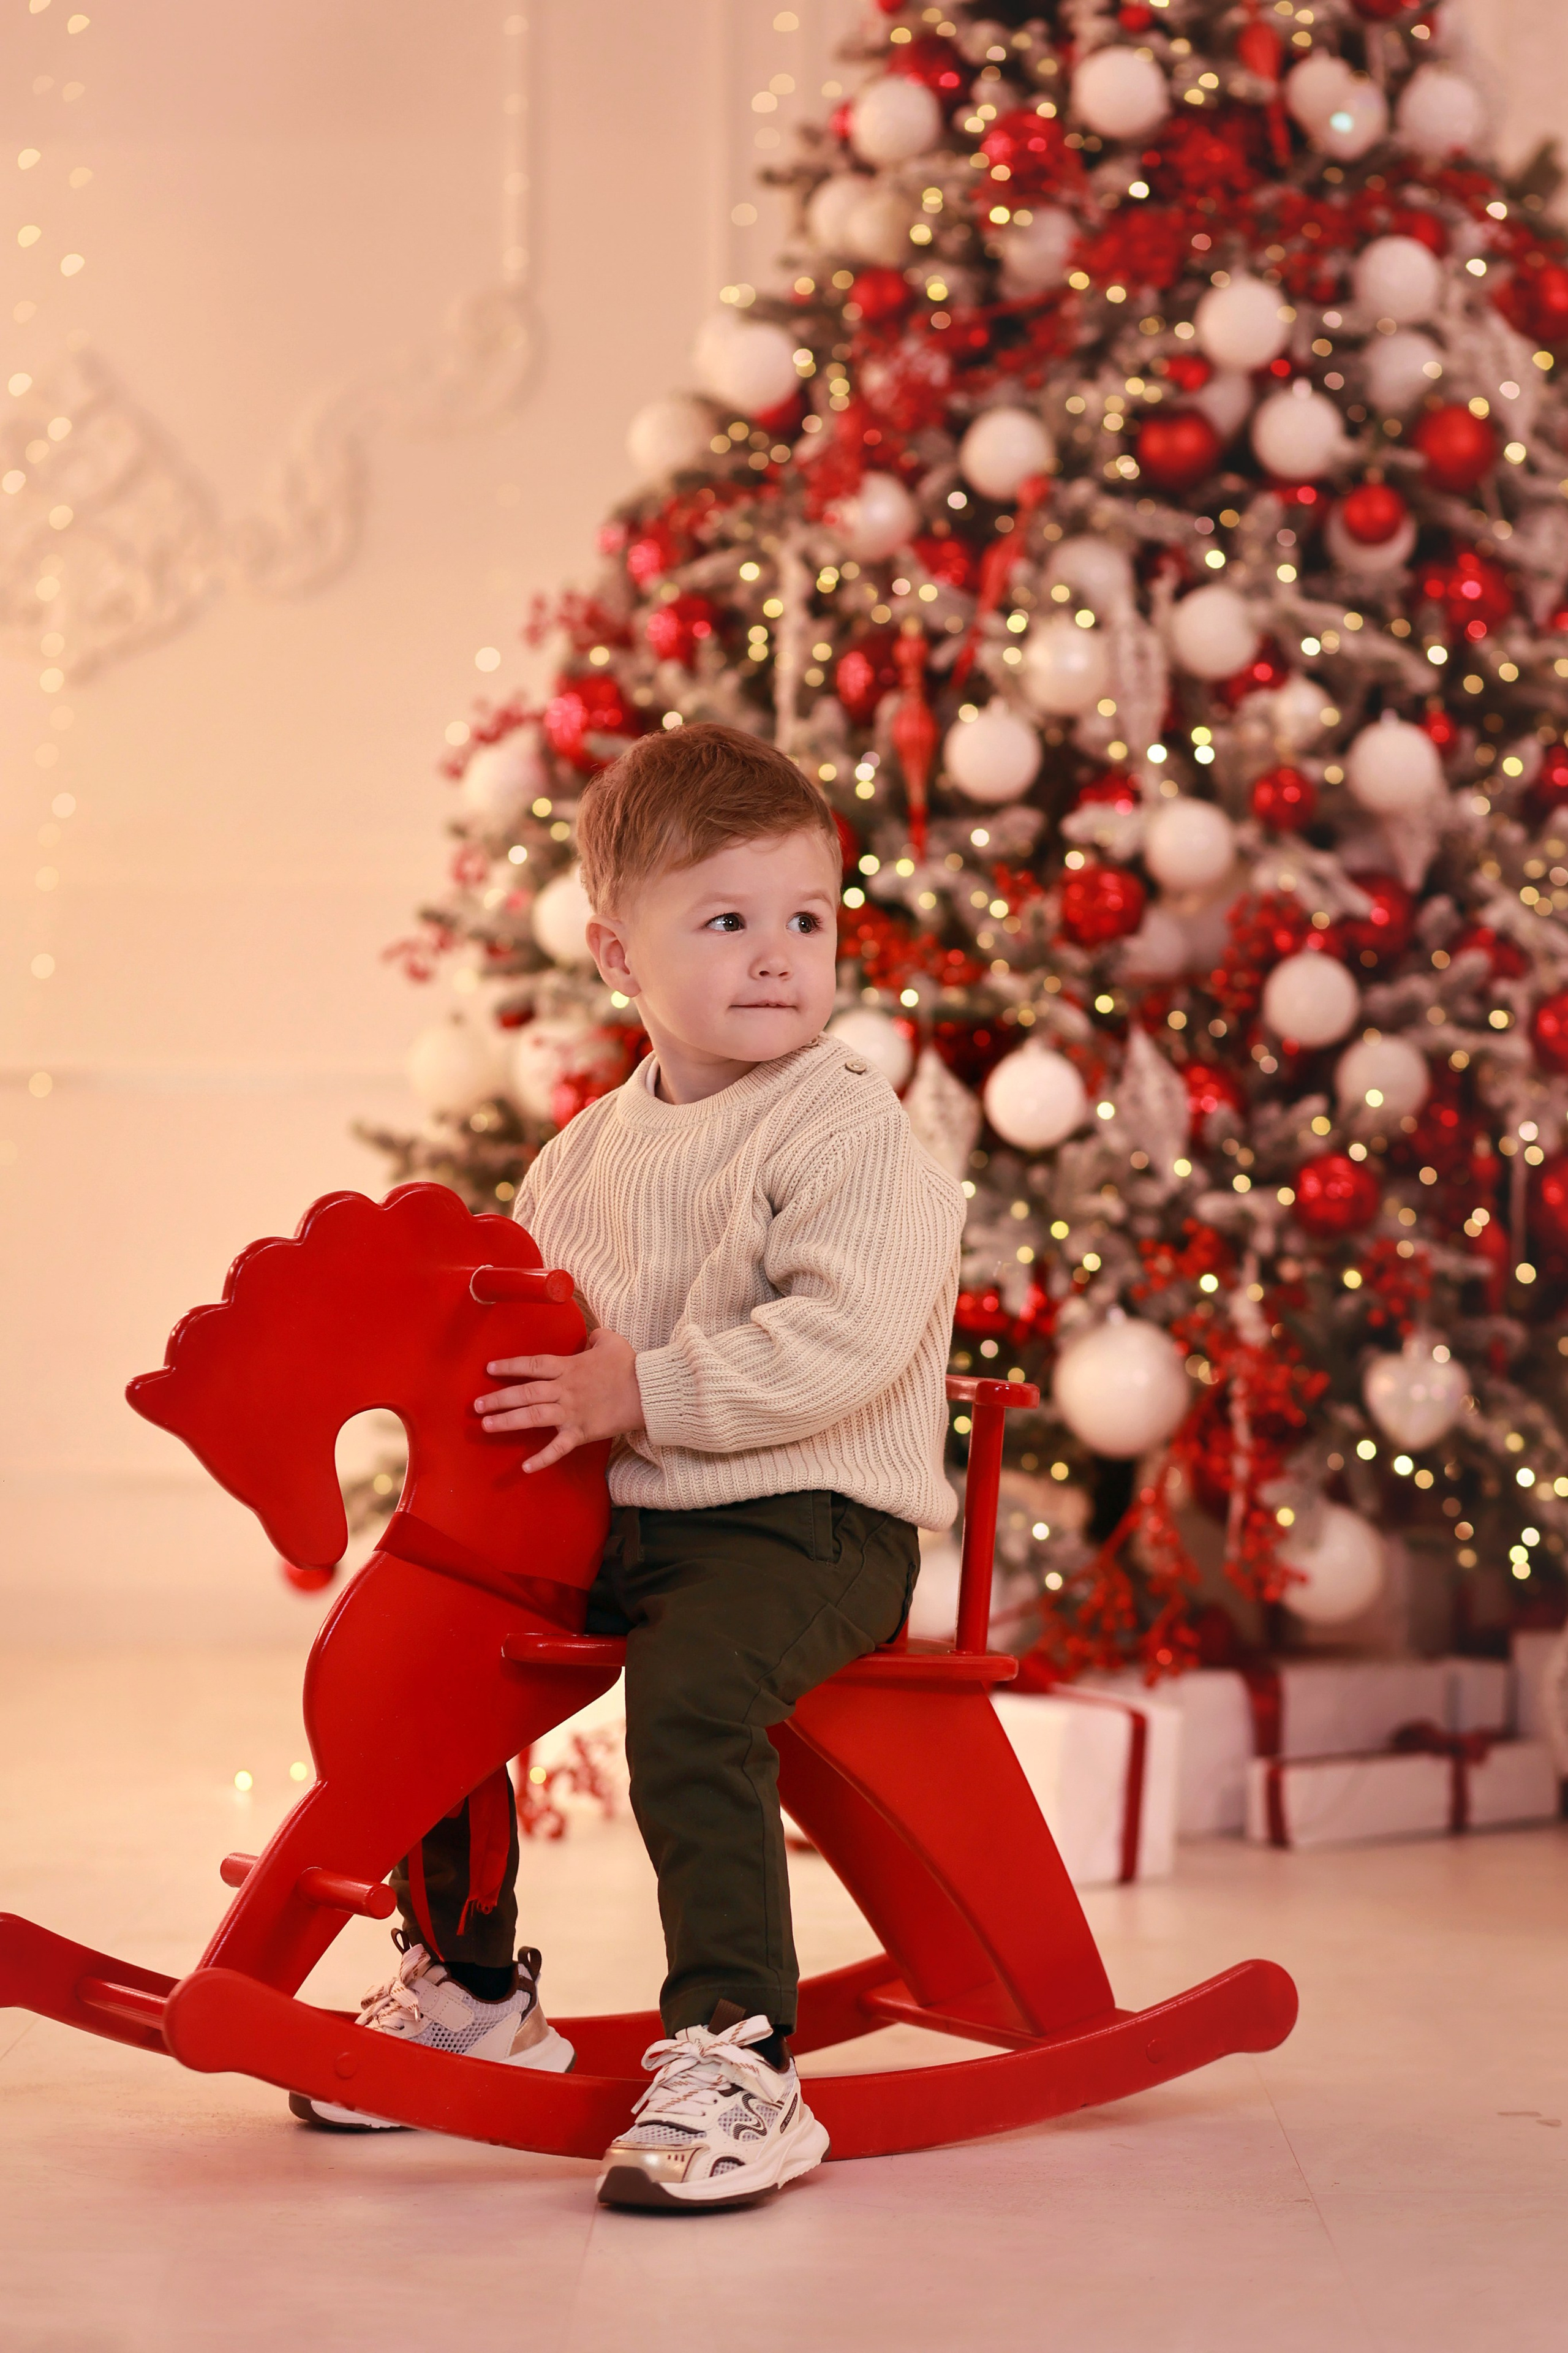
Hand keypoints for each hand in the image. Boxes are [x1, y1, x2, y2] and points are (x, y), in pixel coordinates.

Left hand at [474, 1326, 643, 1474]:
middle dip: (499, 1398)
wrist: (647, 1392)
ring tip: (487, 1425)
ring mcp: (571, 1412)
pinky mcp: (582, 1432)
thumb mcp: (610, 1341)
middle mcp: (564, 1390)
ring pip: (533, 1416)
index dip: (510, 1366)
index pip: (533, 1365)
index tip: (490, 1369)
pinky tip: (525, 1468)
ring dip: (509, 1421)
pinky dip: (542, 1459)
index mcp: (569, 1367)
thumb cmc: (630, 1365)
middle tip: (476, 1406)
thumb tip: (589, 1337)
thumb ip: (594, 1337)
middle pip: (525, 1393)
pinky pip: (559, 1448)